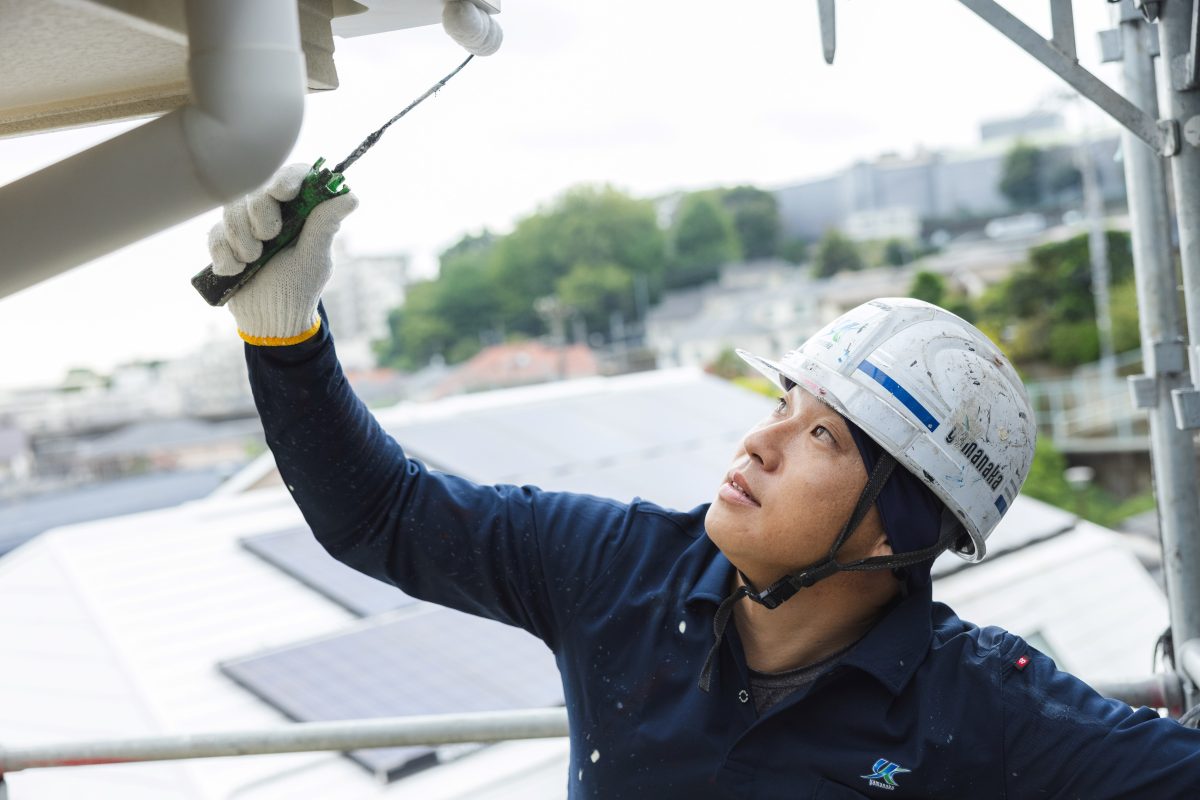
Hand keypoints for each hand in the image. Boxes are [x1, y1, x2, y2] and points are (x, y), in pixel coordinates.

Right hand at [208, 162, 358, 344]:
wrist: (269, 317)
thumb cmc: (298, 287)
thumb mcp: (314, 258)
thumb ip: (324, 225)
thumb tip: (351, 197)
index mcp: (299, 210)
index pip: (294, 175)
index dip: (286, 177)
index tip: (282, 193)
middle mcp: (271, 210)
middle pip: (256, 189)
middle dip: (260, 216)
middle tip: (268, 240)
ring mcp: (244, 223)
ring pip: (231, 210)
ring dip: (242, 239)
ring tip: (254, 260)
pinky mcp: (223, 239)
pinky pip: (214, 234)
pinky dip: (226, 255)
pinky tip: (237, 270)